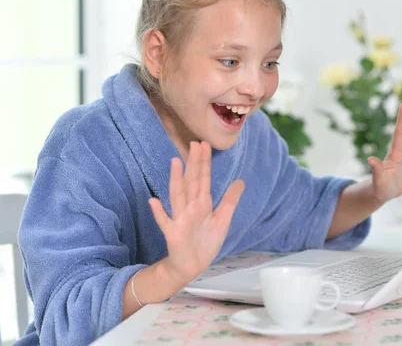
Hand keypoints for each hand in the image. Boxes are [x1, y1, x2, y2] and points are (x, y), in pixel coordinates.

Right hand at [149, 141, 244, 284]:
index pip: (203, 179)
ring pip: (178, 196)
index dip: (204, 163)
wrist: (192, 266)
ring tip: (176, 162)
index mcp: (201, 203)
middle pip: (192, 182)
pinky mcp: (173, 234)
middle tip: (194, 143)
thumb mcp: (222, 219)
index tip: (204, 145)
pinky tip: (154, 201)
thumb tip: (240, 181)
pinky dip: (159, 213)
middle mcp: (189, 207)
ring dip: (176, 180)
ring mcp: (180, 219)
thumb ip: (230, 200)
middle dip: (194, 164)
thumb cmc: (205, 242)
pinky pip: (165, 222)